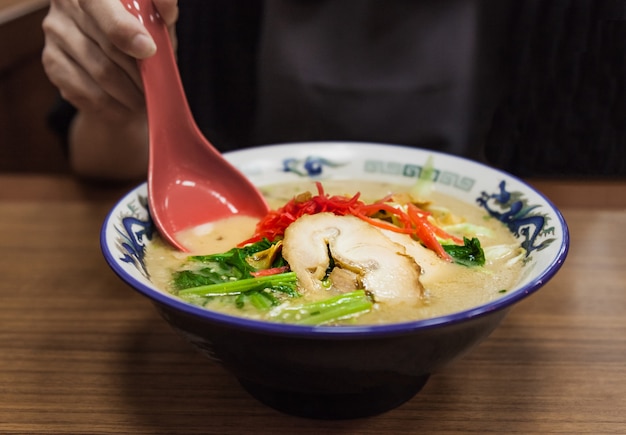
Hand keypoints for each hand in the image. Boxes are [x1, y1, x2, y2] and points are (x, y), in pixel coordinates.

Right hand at [42, 0, 178, 120]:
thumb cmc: (140, 38)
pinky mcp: (52, 63)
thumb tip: (168, 3)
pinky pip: (89, 92)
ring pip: (101, 72)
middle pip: (108, 45)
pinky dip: (116, 105)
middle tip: (156, 85)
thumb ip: (161, 11)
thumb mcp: (156, 23)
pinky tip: (127, 106)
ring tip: (146, 98)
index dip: (123, 29)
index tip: (148, 50)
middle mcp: (65, 5)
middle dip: (139, 71)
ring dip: (130, 92)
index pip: (99, 3)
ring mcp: (55, 33)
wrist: (116, 66)